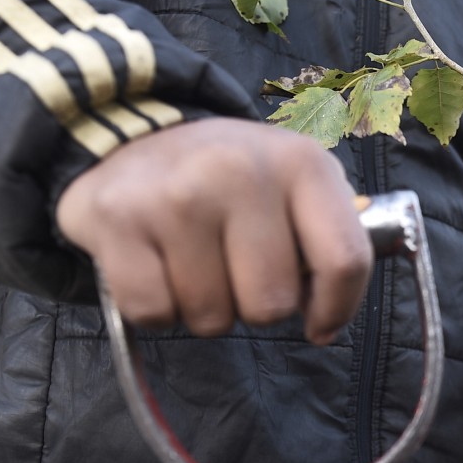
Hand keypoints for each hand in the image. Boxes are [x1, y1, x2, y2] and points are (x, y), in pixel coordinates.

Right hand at [57, 117, 372, 343]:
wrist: (133, 137)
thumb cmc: (229, 180)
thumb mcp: (296, 184)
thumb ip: (330, 236)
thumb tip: (329, 318)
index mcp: (301, 163)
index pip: (344, 260)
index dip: (336, 309)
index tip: (319, 324)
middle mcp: (241, 171)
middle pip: (273, 304)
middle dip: (255, 306)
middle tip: (234, 270)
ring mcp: (177, 194)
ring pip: (212, 316)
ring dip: (204, 308)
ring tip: (192, 262)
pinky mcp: (118, 218)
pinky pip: (153, 312)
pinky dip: (155, 309)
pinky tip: (156, 268)